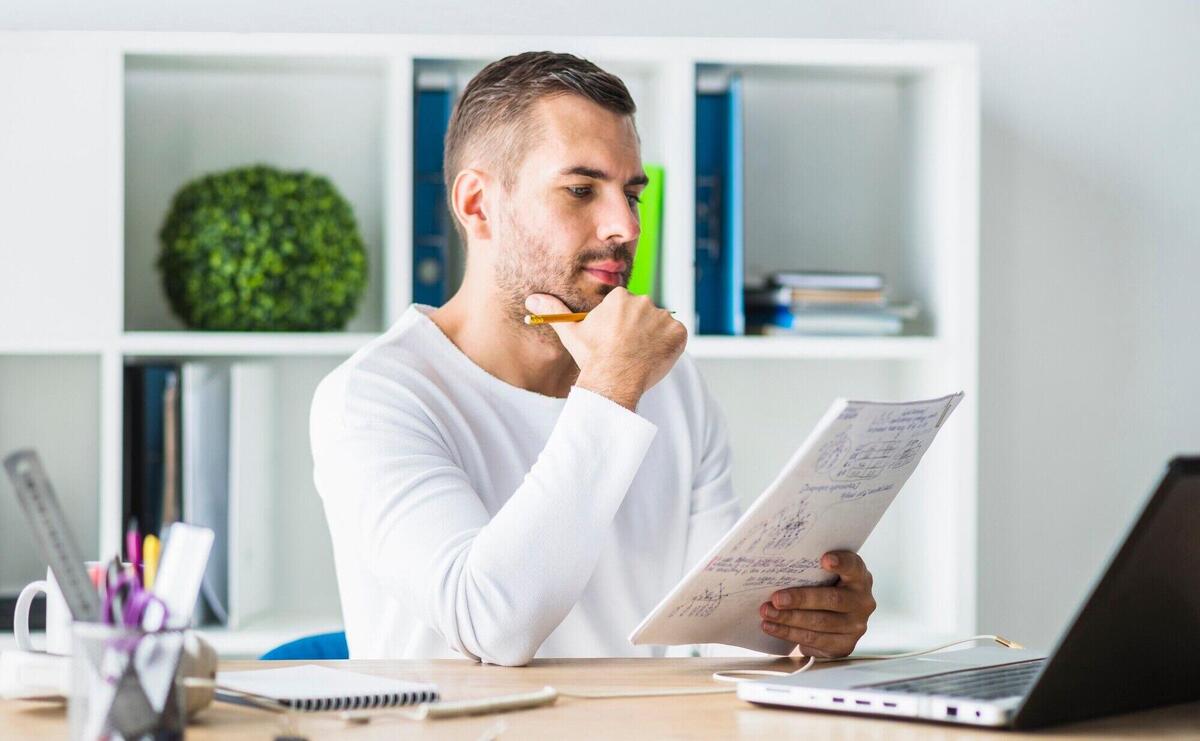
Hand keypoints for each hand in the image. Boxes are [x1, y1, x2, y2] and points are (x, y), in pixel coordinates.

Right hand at [525, 289, 686, 410]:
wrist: (613, 379)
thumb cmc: (592, 357)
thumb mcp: (571, 332)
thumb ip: (554, 311)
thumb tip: (531, 300)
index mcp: (620, 297)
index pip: (625, 308)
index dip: (621, 327)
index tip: (615, 341)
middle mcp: (643, 301)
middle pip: (644, 315)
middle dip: (638, 331)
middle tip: (628, 351)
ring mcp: (663, 317)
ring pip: (660, 326)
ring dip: (654, 339)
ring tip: (639, 357)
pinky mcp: (678, 332)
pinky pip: (676, 337)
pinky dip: (669, 347)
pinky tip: (654, 358)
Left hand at [758, 551, 875, 657]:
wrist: (833, 620)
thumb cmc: (824, 589)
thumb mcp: (823, 576)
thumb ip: (811, 569)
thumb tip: (777, 564)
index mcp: (859, 577)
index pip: (854, 566)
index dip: (841, 562)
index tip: (825, 559)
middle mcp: (862, 601)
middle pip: (832, 599)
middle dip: (801, 599)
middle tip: (776, 598)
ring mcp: (856, 626)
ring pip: (820, 623)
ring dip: (789, 618)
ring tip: (768, 612)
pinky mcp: (844, 645)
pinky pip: (814, 640)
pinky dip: (789, 633)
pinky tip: (772, 627)